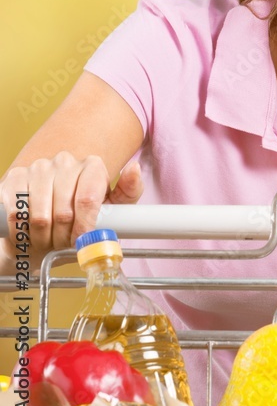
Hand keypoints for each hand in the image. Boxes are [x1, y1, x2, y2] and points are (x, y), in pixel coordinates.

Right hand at [1, 153, 143, 266]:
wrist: (49, 214)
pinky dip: (21, 233)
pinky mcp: (14, 178)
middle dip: (64, 236)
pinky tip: (28, 234)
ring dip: (42, 237)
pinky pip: (15, 214)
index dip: (84, 227)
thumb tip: (134, 168)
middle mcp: (65, 161)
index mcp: (92, 165)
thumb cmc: (83, 212)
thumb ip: (129, 191)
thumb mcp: (113, 205)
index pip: (88, 200)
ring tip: (47, 240)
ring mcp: (38, 168)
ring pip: (39, 216)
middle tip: (63, 243)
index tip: (81, 241)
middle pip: (64, 212)